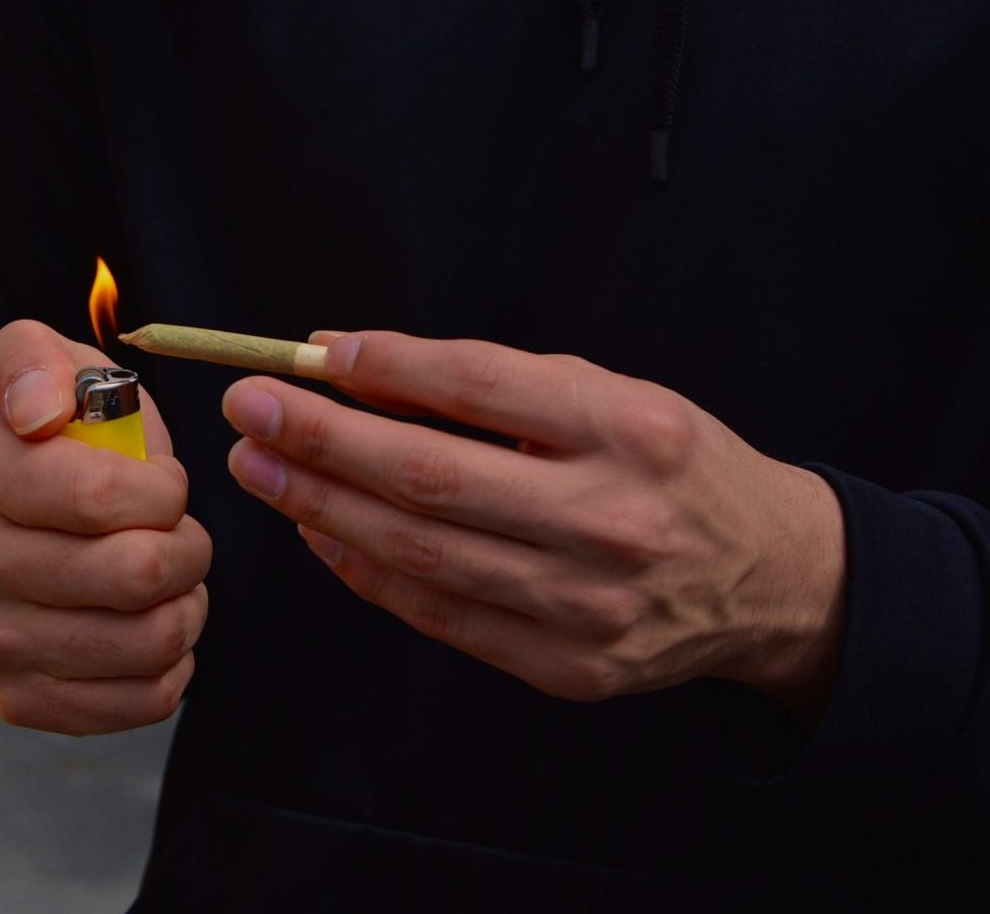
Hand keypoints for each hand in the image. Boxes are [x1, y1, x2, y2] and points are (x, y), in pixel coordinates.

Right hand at [0, 320, 211, 733]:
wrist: (20, 513)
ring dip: (188, 605)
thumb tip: (38, 413)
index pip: (101, 498)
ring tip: (173, 578)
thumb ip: (36, 360)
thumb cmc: (60, 431)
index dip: (165, 492)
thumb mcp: (48, 363)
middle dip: (189, 549)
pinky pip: (140, 700)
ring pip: (149, 642)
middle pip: (135, 575)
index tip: (165, 485)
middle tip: (182, 535)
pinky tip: (152, 625)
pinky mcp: (19, 697)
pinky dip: (174, 663)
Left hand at [222, 331, 845, 715]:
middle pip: (431, 477)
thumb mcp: (607, 396)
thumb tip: (353, 364)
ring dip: (322, 508)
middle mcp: (611, 520)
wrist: (771, 579)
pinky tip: (319, 533)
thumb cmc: (672, 469)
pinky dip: (367, 572)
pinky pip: (440, 616)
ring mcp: (588, 607)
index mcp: (629, 430)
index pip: (479, 388)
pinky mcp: (568, 669)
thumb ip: (490, 384)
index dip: (384, 369)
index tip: (310, 354)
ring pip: (420, 554)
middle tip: (252, 409)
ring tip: (263, 467)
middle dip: (322, 440)